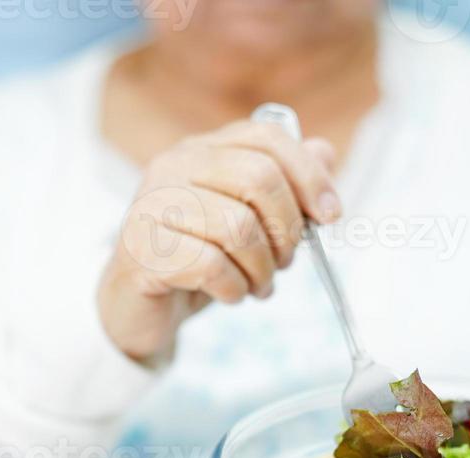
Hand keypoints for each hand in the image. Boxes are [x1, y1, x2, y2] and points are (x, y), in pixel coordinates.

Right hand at [98, 120, 340, 360]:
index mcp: (202, 149)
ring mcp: (152, 205)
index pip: (268, 138)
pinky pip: (210, 266)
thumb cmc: (197, 259)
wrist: (138, 307)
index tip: (331, 216)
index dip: (309, 176)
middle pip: (258, 179)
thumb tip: (325, 152)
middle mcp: (173, 166)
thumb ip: (285, 185)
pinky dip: (234, 289)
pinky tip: (231, 295)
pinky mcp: (141, 250)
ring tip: (258, 285)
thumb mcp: (247, 220)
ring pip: (238, 228)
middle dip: (288, 229)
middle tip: (286, 262)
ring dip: (263, 269)